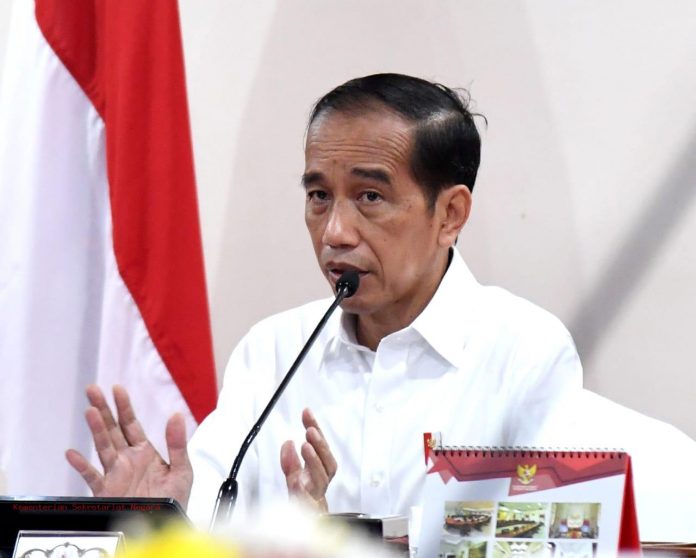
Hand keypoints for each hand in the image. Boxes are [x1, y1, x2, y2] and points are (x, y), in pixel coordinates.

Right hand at [65, 385, 192, 507]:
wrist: (163, 525)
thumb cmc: (174, 500)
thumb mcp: (182, 470)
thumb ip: (177, 443)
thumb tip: (177, 415)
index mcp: (145, 451)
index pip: (132, 424)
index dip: (124, 406)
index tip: (116, 388)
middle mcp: (127, 459)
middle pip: (112, 429)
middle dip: (104, 409)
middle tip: (92, 390)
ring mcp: (115, 474)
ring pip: (102, 447)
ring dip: (96, 430)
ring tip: (90, 411)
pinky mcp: (106, 491)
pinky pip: (92, 477)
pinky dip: (81, 466)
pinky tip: (72, 453)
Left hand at [279, 408, 336, 512]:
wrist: (307, 535)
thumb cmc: (303, 506)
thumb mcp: (295, 479)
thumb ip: (290, 462)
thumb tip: (288, 442)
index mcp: (319, 476)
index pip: (321, 450)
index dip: (316, 430)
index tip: (306, 412)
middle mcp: (320, 488)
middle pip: (327, 466)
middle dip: (320, 446)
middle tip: (311, 431)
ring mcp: (315, 502)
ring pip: (320, 482)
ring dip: (314, 462)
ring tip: (305, 445)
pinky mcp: (308, 517)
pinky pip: (307, 505)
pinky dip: (302, 493)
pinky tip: (296, 481)